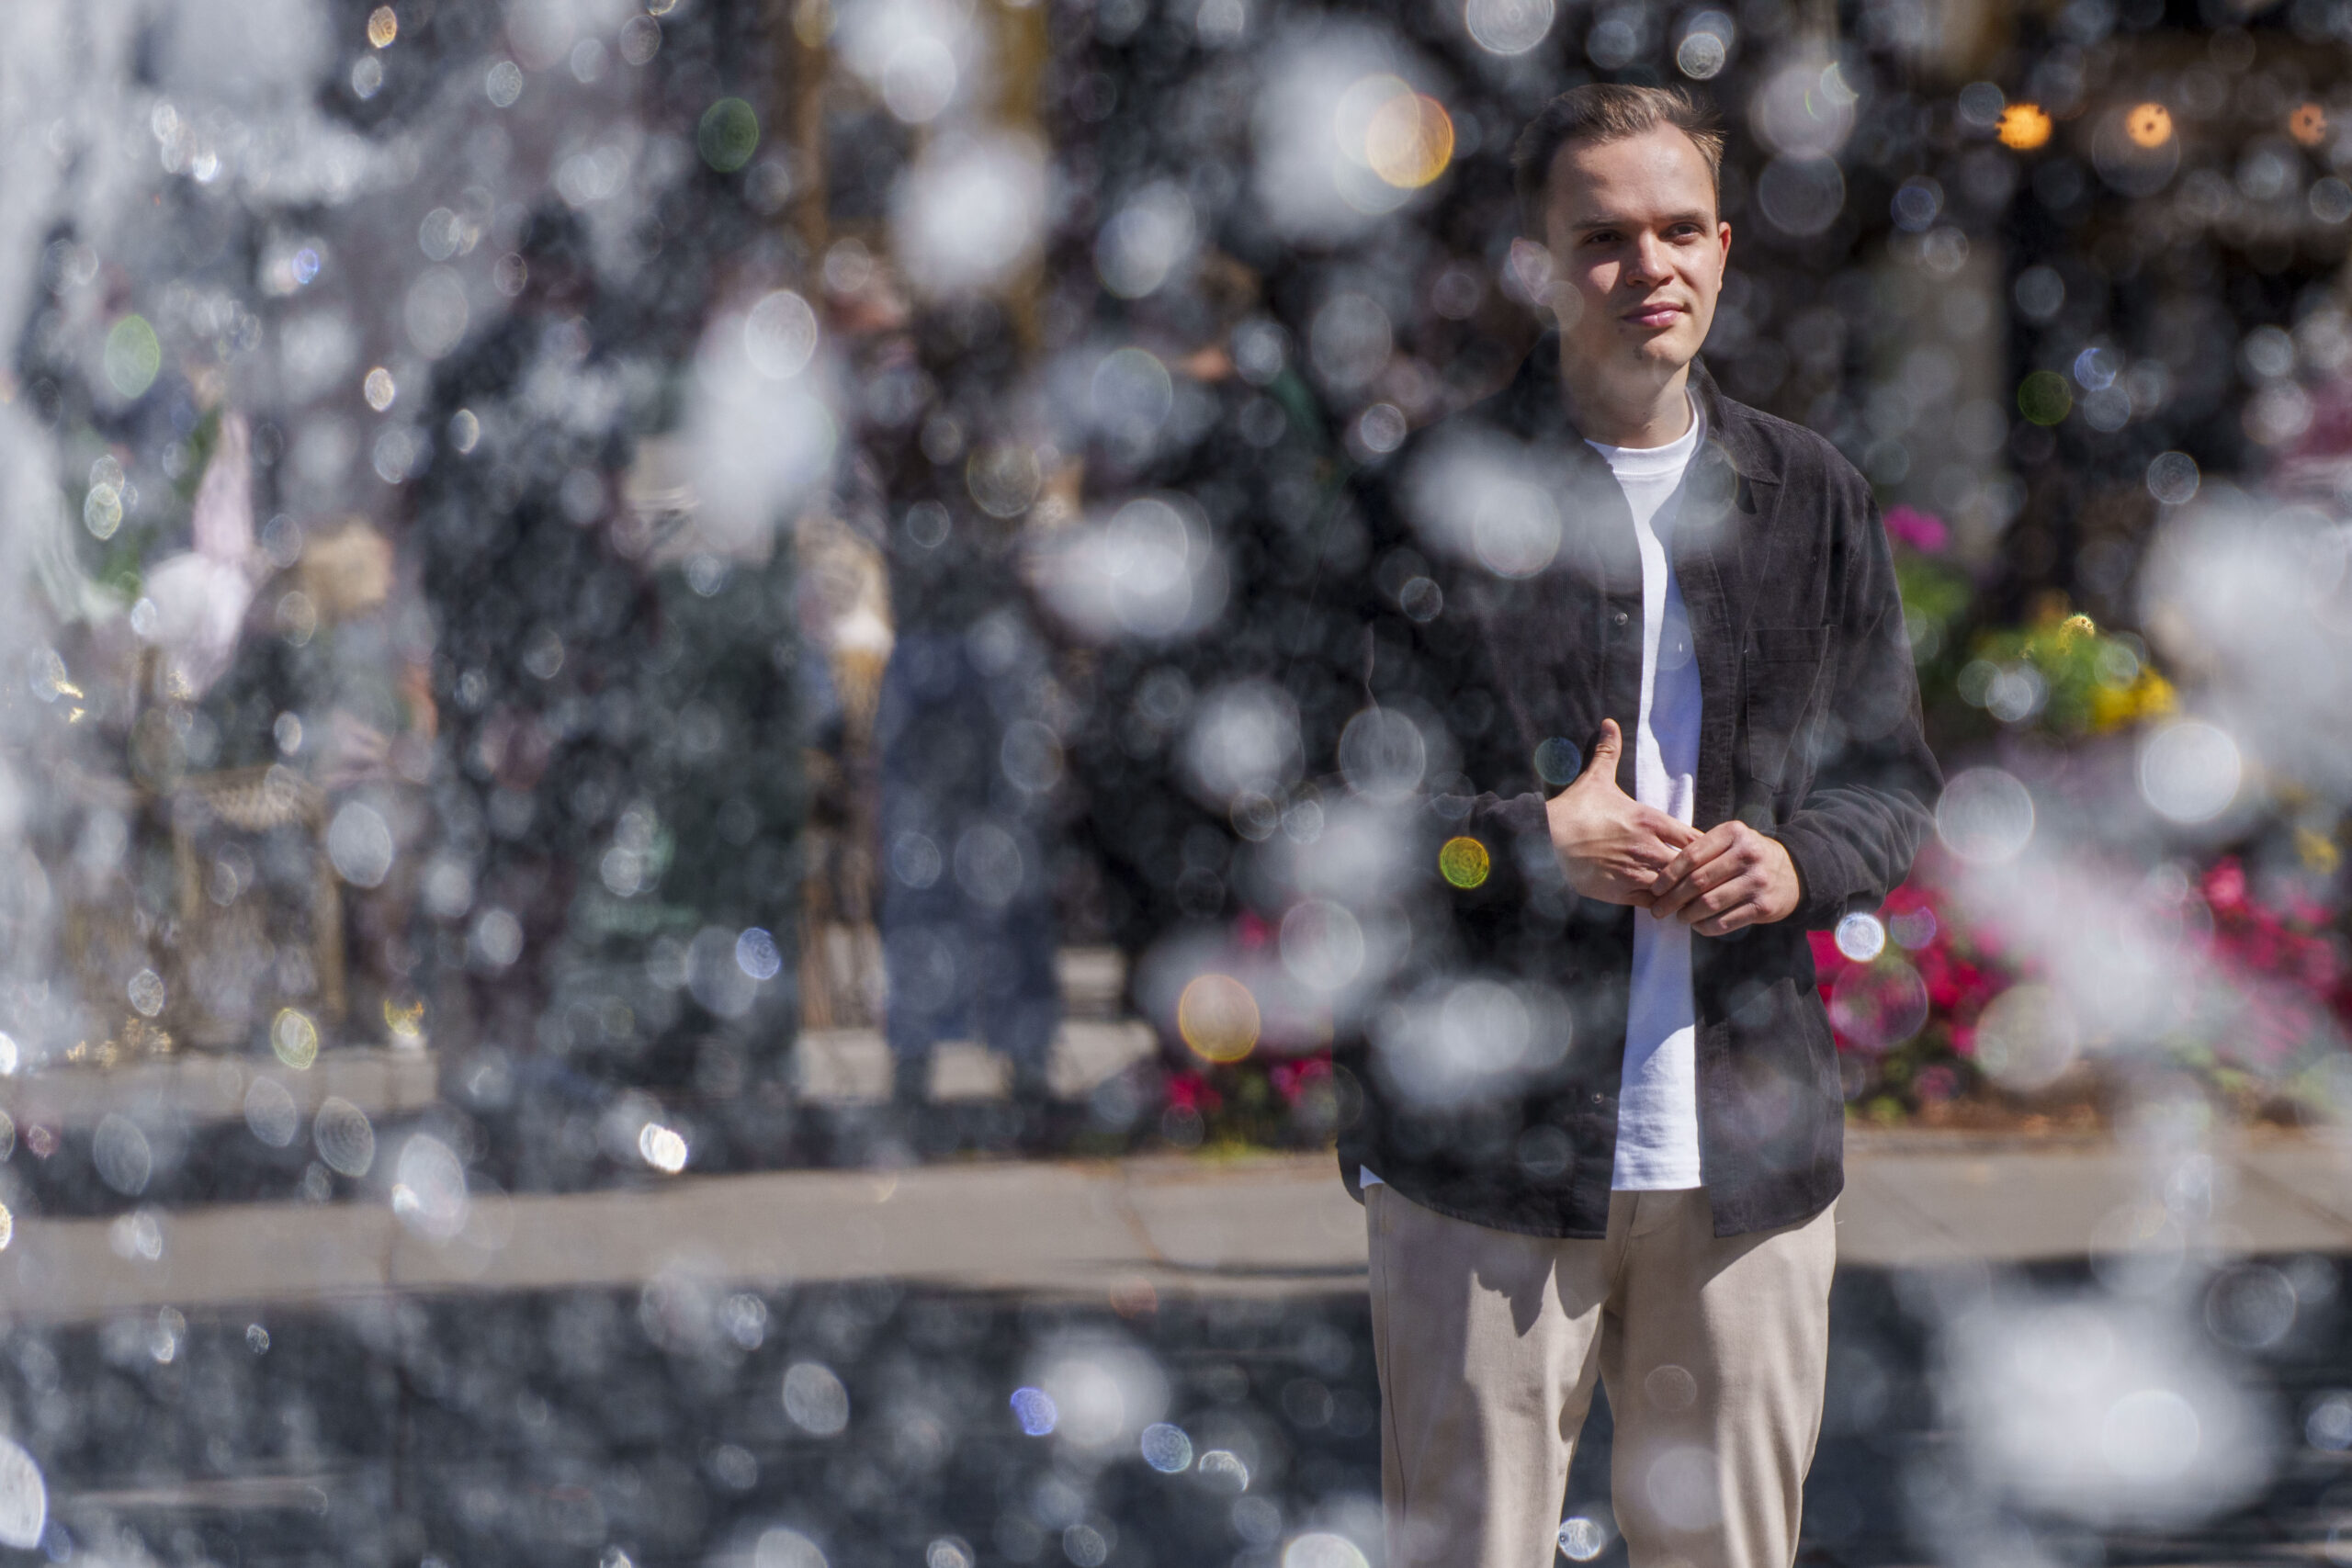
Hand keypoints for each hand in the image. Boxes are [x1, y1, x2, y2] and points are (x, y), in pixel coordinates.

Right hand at [1545, 719, 1701, 906]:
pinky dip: (1661, 905)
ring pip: (1676, 888)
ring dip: (1680, 890)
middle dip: (1696, 872)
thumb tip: (1609, 724)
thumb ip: (1608, 753)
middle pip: (1691, 866)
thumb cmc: (1574, 810)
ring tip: (1684, 893)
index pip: (1695, 838)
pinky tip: (1662, 903)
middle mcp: (1648, 847)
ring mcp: (1636, 872)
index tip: (1702, 851)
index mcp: (1649, 820)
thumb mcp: (1595, 779)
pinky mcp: (1621, 892)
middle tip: (1699, 875)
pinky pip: (1654, 904)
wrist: (1545, 839)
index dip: (1702, 847)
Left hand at [1646, 820, 1801, 934]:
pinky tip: (1698, 925)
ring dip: (1687, 915)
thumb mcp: (1732, 841)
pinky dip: (1706, 927)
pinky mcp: (1764, 907)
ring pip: (1709, 903)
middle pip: (1698, 881)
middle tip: (1658, 909)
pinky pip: (1725, 922)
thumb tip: (1661, 872)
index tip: (1655, 888)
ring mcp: (1758, 882)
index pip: (1691, 855)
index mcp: (1734, 833)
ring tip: (1678, 917)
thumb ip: (1702, 849)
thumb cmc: (1750, 857)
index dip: (1668, 875)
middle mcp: (1748, 855)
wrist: (1795, 874)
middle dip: (1672, 898)